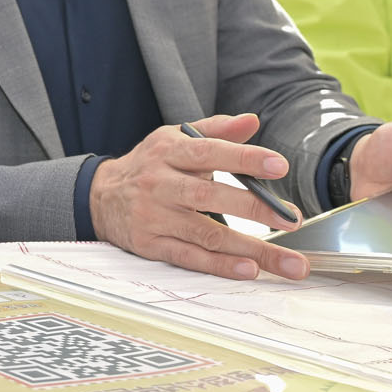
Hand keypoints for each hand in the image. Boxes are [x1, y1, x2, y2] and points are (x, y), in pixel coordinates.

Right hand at [89, 113, 307, 281]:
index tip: (278, 166)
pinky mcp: (150, 244)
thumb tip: (252, 121)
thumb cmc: (149, 165)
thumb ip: (216, 130)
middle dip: (255, 209)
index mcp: (168, 151)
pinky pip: (190, 257)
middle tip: (292, 218)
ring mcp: (154, 216)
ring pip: (206, 234)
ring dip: (251, 249)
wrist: (100, 195)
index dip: (244, 158)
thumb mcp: (175, 139)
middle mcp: (159, 183)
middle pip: (209, 196)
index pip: (208, 151)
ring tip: (288, 261)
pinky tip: (249, 270)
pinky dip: (221, 265)